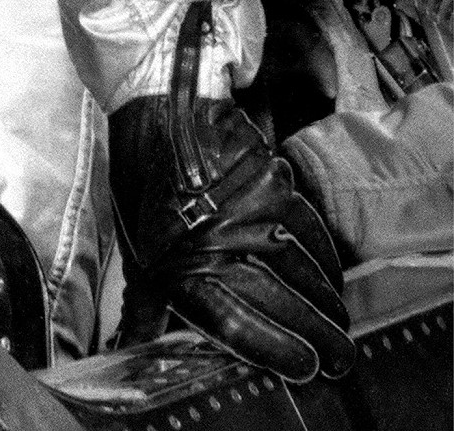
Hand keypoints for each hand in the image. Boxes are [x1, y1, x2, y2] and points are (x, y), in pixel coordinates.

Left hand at [109, 2, 354, 382]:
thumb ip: (147, 306)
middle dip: (319, 337)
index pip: (240, 326)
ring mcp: (253, 210)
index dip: (276, 351)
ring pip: (304, 268)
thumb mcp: (135, 248)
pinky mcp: (274, 180)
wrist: (157, 107)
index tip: (303, 366)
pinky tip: (331, 275)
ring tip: (339, 326)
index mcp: (181, 267)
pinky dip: (324, 257)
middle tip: (338, 359)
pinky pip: (308, 227)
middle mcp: (222, 242)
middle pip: (285, 303)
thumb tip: (137, 346)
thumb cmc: (141, 181)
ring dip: (326, 302)